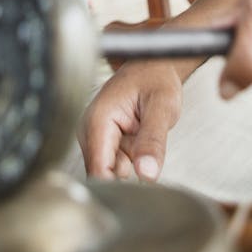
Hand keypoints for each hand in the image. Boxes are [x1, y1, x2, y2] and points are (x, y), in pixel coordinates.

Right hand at [78, 61, 182, 181]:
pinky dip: (129, 160)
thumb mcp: (162, 106)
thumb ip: (154, 140)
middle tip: (145, 148)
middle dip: (126, 173)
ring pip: (108, 172)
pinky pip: (113, 165)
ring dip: (129, 166)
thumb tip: (146, 174)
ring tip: (140, 139)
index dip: (118, 186)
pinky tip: (135, 141)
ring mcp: (93, 136)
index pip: (98, 171)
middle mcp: (88, 129)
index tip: (141, 179)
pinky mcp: (100, 141)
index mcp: (98, 119)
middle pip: (102, 175)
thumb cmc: (155, 78)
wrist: (151, 66)